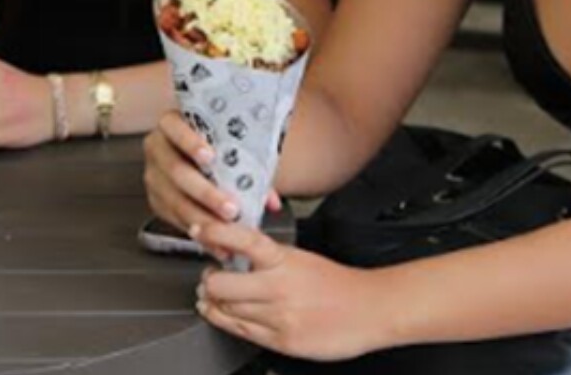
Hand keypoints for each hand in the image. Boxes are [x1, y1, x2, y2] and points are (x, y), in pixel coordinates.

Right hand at [143, 111, 281, 239]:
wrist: (191, 155)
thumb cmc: (214, 145)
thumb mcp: (228, 145)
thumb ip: (250, 166)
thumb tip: (271, 201)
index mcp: (171, 124)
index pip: (174, 127)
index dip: (190, 142)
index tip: (210, 156)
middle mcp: (157, 149)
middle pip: (176, 171)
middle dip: (205, 192)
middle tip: (231, 209)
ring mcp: (153, 175)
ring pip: (174, 200)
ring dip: (203, 218)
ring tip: (227, 230)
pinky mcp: (156, 200)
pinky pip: (174, 218)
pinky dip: (197, 231)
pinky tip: (216, 241)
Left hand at [194, 221, 393, 360]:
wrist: (371, 309)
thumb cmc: (337, 283)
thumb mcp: (300, 258)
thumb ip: (268, 257)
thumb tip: (234, 250)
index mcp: (284, 259)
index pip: (243, 240)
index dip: (216, 233)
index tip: (199, 229)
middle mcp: (278, 287)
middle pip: (221, 284)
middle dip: (207, 281)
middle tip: (208, 276)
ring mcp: (279, 316)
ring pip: (227, 310)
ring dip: (213, 302)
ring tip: (212, 295)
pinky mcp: (282, 340)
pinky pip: (241, 331)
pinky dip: (224, 321)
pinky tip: (221, 314)